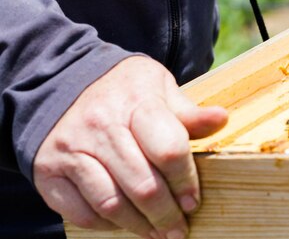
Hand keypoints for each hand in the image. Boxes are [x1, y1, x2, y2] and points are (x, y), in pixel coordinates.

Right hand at [33, 56, 227, 238]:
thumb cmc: (125, 89)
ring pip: (111, 204)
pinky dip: (106, 226)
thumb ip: (188, 112)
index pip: (169, 150)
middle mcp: (101, 126)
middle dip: (166, 214)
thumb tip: (221, 119)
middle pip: (142, 185)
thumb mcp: (159, 87)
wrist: (67, 81)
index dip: (185, 181)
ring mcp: (72, 150)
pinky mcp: (49, 171)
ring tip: (157, 232)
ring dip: (139, 226)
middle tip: (179, 228)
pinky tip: (125, 223)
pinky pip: (81, 212)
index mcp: (136, 102)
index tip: (193, 201)